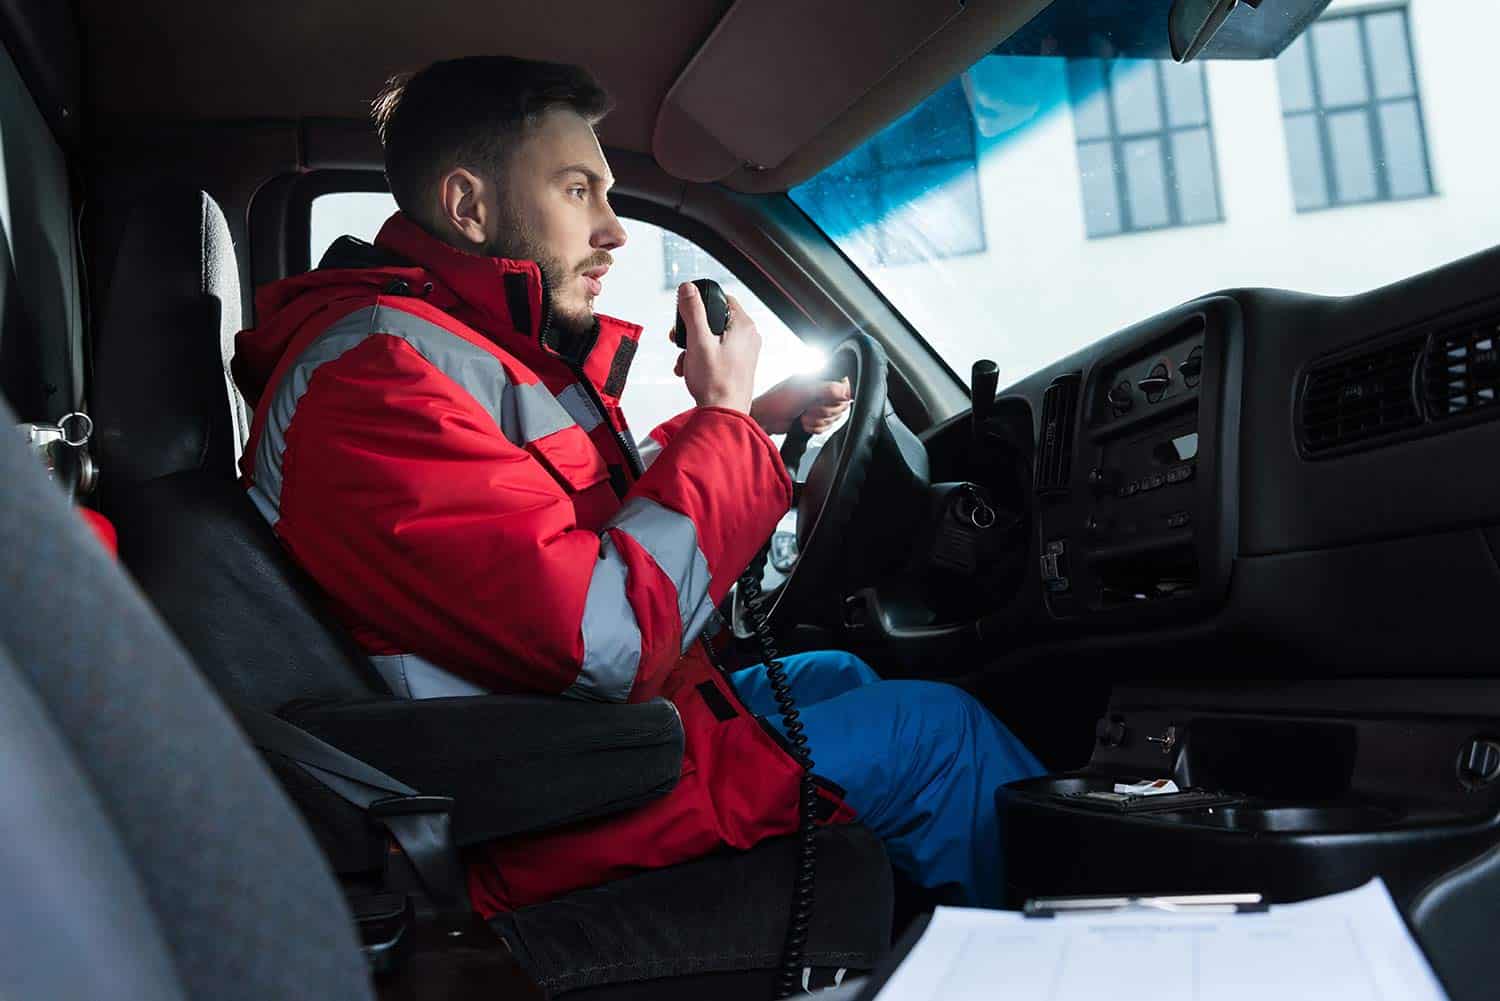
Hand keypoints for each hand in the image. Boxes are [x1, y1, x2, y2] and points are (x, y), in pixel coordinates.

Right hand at [676, 283, 759, 413]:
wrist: (723, 415)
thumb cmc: (716, 383)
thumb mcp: (698, 341)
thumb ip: (693, 311)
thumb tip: (688, 288)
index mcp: (744, 326)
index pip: (722, 298)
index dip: (701, 304)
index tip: (687, 315)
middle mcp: (748, 337)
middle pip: (715, 320)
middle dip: (692, 331)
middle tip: (680, 341)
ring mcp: (744, 353)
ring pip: (712, 338)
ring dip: (693, 348)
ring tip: (685, 362)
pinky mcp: (738, 366)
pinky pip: (716, 353)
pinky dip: (701, 359)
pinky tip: (691, 371)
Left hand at [750, 375, 852, 434]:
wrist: (765, 420)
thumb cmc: (776, 401)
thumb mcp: (804, 392)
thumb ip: (827, 389)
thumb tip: (846, 390)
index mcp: (819, 378)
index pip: (843, 387)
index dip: (837, 398)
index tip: (825, 402)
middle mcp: (820, 390)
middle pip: (840, 405)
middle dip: (824, 412)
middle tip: (810, 410)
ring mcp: (818, 405)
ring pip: (834, 417)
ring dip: (818, 421)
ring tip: (804, 417)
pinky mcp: (815, 418)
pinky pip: (827, 426)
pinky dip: (816, 428)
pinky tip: (804, 424)